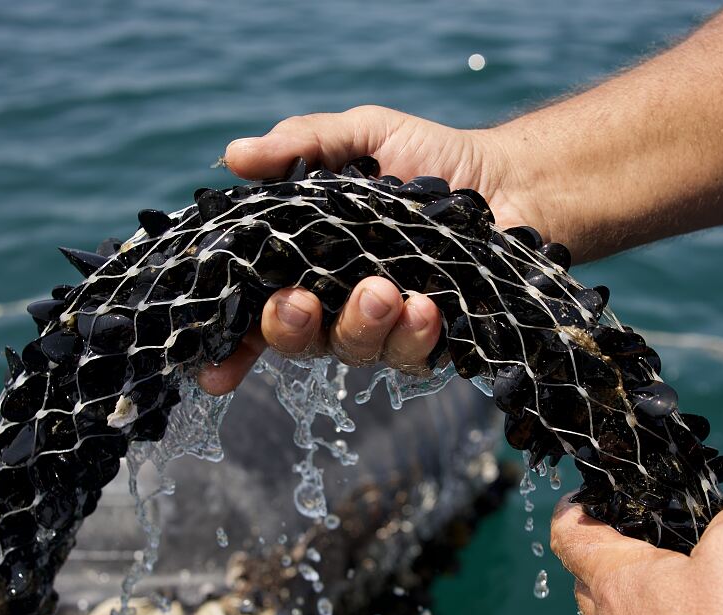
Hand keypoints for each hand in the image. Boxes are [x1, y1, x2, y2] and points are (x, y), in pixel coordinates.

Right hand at [197, 105, 555, 395]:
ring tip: (384, 292)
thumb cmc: (428, 157)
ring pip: (351, 349)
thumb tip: (235, 154)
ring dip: (359, 324)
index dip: (228, 344)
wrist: (509, 178)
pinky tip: (427, 308)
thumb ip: (302, 144)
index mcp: (306, 259)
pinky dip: (414, 335)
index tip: (213, 371)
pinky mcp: (431, 340)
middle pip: (294, 337)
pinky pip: (410, 356)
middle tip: (298, 303)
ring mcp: (383, 325)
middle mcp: (335, 300)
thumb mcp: (362, 135)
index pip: (253, 307)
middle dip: (288, 327)